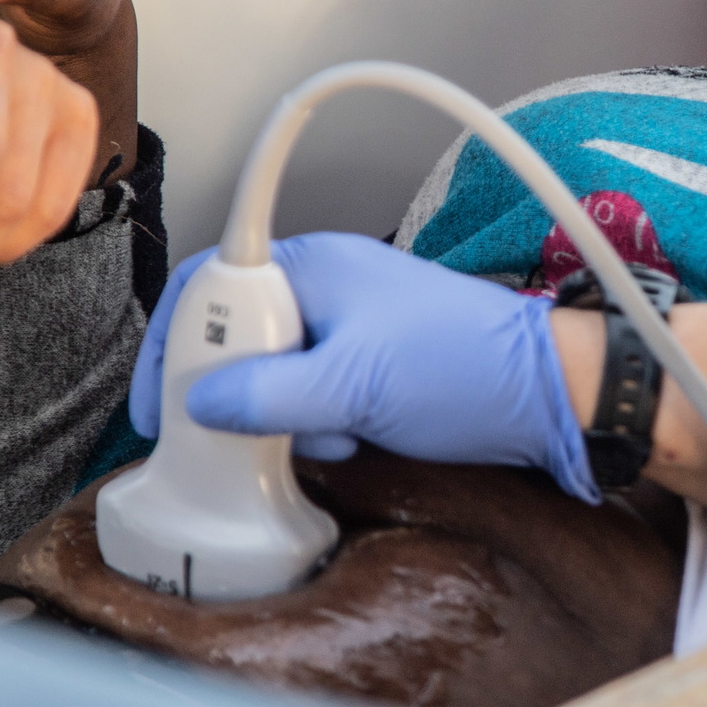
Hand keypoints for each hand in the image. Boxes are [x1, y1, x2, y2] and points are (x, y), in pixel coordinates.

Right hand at [128, 234, 596, 499]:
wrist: (550, 394)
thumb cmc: (465, 369)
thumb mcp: (353, 387)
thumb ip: (268, 395)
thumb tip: (202, 404)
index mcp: (314, 266)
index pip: (211, 286)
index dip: (174, 344)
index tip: (155, 403)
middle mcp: (326, 287)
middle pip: (236, 336)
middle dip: (235, 391)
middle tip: (235, 433)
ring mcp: (350, 326)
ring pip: (274, 372)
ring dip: (284, 416)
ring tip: (326, 435)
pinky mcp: (371, 364)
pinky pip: (313, 392)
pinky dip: (318, 423)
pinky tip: (351, 440)